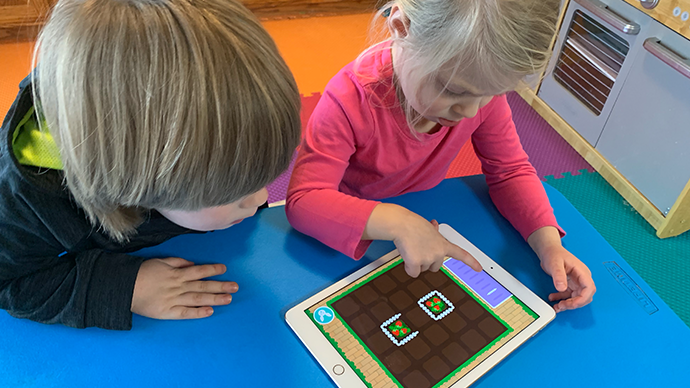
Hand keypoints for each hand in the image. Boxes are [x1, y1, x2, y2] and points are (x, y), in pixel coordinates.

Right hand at [131, 257, 238, 319]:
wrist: (124, 287)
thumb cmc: (142, 273)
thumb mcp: (160, 261)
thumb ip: (177, 262)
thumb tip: (191, 263)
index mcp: (177, 273)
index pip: (199, 271)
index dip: (212, 270)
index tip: (224, 269)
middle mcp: (178, 286)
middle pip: (203, 285)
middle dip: (220, 285)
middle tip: (236, 287)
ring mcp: (174, 299)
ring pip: (198, 298)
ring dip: (215, 298)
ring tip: (229, 298)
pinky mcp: (168, 312)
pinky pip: (186, 313)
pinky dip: (198, 312)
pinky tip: (210, 311)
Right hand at [363, 204, 481, 277]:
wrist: (401, 224)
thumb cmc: (412, 223)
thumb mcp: (428, 227)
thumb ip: (433, 232)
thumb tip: (434, 226)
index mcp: (443, 244)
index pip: (461, 254)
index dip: (471, 262)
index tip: (479, 269)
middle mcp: (438, 253)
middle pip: (435, 267)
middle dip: (426, 260)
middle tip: (418, 248)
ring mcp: (428, 259)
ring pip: (422, 270)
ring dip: (416, 262)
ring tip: (411, 248)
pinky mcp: (416, 264)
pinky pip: (412, 273)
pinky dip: (408, 266)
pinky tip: (406, 255)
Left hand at [539, 246, 595, 311]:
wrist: (548, 250)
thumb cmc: (553, 253)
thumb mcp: (555, 264)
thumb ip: (558, 275)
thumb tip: (562, 288)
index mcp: (582, 272)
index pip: (589, 288)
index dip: (582, 299)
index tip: (571, 304)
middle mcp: (581, 278)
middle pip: (585, 296)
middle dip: (574, 303)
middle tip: (561, 306)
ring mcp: (576, 282)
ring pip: (577, 298)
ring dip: (568, 304)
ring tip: (557, 306)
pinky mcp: (570, 284)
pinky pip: (569, 296)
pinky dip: (562, 299)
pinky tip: (553, 298)